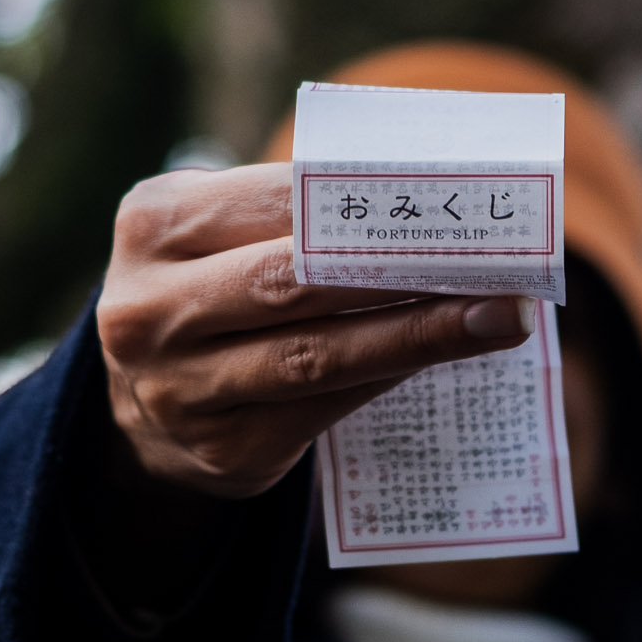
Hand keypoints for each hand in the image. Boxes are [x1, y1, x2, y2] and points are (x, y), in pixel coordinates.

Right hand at [97, 164, 531, 500]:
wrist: (141, 401)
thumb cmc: (208, 285)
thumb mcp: (218, 230)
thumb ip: (295, 210)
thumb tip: (430, 190)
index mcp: (154, 224)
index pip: (281, 202)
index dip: (372, 198)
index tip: (457, 192)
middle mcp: (149, 308)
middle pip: (295, 281)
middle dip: (405, 269)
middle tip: (498, 261)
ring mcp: (178, 389)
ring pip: (316, 356)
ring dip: (420, 334)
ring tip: (500, 315)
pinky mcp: (221, 451)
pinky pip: (322, 410)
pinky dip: (390, 377)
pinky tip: (446, 356)